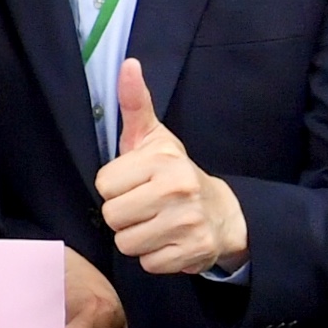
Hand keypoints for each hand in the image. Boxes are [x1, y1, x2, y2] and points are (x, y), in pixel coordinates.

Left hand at [94, 60, 246, 277]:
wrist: (223, 213)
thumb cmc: (174, 172)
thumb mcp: (154, 137)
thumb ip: (135, 104)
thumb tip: (128, 64)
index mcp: (163, 162)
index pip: (104, 185)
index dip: (115, 187)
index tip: (134, 183)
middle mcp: (177, 191)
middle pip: (112, 217)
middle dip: (123, 215)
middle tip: (144, 206)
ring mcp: (188, 224)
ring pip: (127, 243)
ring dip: (137, 237)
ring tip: (155, 223)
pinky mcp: (194, 253)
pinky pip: (148, 264)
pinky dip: (154, 257)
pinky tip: (168, 241)